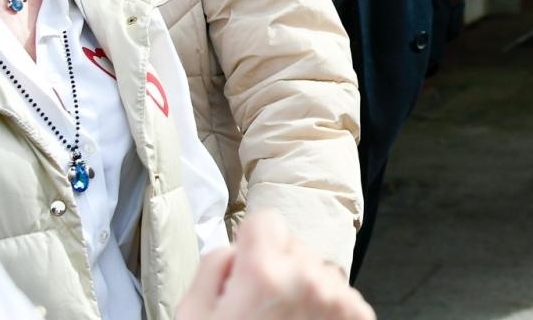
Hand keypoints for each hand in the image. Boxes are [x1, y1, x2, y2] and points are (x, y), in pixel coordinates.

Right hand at [177, 211, 373, 319]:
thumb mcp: (191, 317)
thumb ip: (214, 268)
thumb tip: (237, 250)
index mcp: (264, 273)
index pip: (265, 221)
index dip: (250, 245)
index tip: (245, 271)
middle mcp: (310, 279)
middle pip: (294, 247)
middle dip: (278, 271)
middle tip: (259, 314)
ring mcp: (340, 301)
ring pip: (319, 273)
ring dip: (304, 292)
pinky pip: (340, 297)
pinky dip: (325, 312)